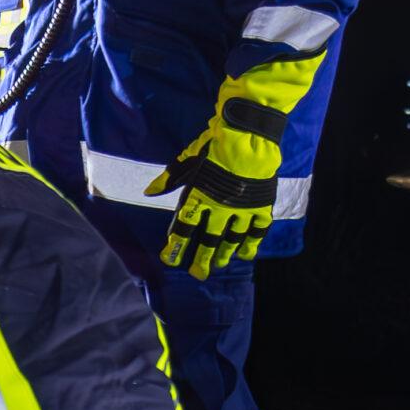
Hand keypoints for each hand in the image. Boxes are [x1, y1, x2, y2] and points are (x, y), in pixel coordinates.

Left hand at [146, 100, 283, 281]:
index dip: (176, 246)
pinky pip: (257, 230)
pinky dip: (252, 243)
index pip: (184, 228)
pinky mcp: (261, 205)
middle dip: (202, 258)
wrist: (248, 135)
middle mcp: (219, 207)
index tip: (170, 260)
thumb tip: (149, 191)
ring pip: (232, 238)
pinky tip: (246, 254)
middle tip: (198, 273)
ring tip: (220, 265)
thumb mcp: (186, 160)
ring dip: (225, 253)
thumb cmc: (213, 145)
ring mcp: (242, 208)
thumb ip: (169, 179)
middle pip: (208, 240)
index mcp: (198, 197)